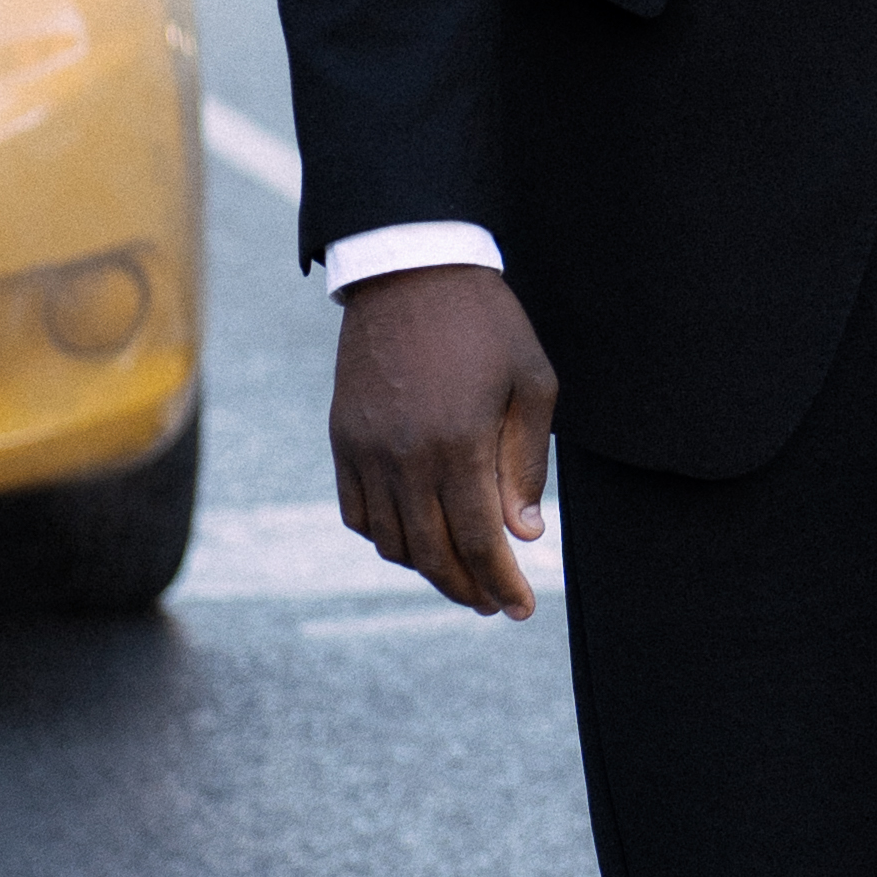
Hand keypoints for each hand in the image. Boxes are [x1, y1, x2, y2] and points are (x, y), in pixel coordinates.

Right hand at [330, 265, 558, 619]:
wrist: (409, 269)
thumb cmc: (485, 322)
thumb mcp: (532, 383)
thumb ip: (526, 465)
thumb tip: (523, 534)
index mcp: (459, 444)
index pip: (479, 542)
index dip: (501, 584)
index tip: (520, 608)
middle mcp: (405, 456)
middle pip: (431, 554)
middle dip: (466, 589)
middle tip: (493, 603)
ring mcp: (366, 450)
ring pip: (391, 541)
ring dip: (426, 568)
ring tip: (459, 573)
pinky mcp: (344, 438)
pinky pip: (356, 512)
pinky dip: (384, 537)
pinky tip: (413, 537)